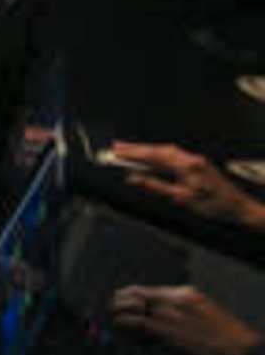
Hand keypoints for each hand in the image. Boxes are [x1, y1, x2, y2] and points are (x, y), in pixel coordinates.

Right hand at [106, 144, 264, 235]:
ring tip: (128, 151)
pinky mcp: (197, 164)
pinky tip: (150, 158)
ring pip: (165, 151)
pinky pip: (173, 155)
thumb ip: (155, 186)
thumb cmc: (214, 205)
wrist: (238, 207)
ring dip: (146, 150)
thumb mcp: (181, 198)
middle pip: (158, 150)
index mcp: (186, 165)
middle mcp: (190, 159)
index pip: (154, 156)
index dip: (133, 153)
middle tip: (116, 147)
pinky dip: (158, 155)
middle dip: (136, 148)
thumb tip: (135, 178)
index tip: (116, 152)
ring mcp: (194, 160)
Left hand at [112, 282, 260, 354]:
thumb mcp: (203, 317)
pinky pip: (133, 324)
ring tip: (118, 330)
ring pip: (128, 306)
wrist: (241, 351)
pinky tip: (124, 338)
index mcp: (184, 294)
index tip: (127, 310)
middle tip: (116, 319)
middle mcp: (172, 298)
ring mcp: (167, 313)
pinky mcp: (164, 329)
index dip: (131, 300)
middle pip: (132, 294)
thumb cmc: (225, 341)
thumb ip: (180, 314)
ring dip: (119, 317)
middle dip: (120, 304)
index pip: (146, 290)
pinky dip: (123, 330)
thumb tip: (157, 325)